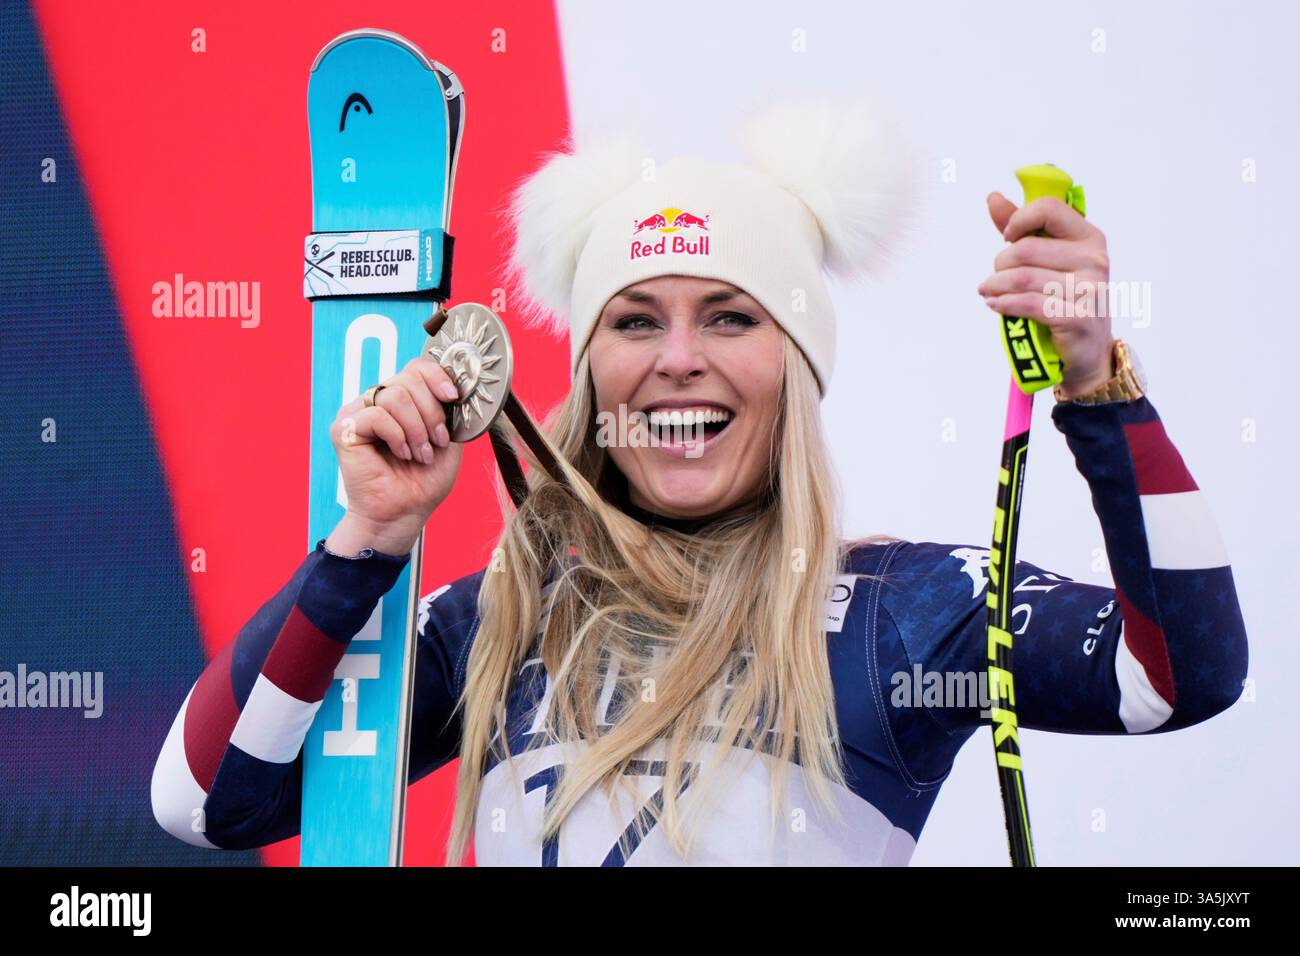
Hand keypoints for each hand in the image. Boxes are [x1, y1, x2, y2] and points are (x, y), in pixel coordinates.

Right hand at [327, 351, 463, 551]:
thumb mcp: (447, 441)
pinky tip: (402, 454)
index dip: (437, 377)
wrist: (403, 514)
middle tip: (436, 442)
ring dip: (416, 428)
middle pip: (408, 379)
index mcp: (400, 401)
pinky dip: (397, 436)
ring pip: (394, 395)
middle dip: (431, 412)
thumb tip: (458, 386)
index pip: (416, 368)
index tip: (453, 397)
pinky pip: (377, 415)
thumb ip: (449, 411)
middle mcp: (376, 401)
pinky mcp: (344, 428)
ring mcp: (357, 413)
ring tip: (420, 454)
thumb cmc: (423, 482)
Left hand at [977, 193, 1114, 394]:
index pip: (1048, 209)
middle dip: (1000, 264)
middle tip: (994, 278)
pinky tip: (995, 305)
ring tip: (987, 292)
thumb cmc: (1064, 301)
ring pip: (1022, 278)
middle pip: (1025, 249)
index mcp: (1089, 237)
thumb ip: (1023, 229)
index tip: (1007, 237)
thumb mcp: (1050, 261)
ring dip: (994, 286)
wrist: (1088, 353)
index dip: (1018, 220)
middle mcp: (1094, 260)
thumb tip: (993, 197)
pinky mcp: (1078, 319)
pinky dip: (1003, 304)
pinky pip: (1028, 304)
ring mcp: (1089, 290)